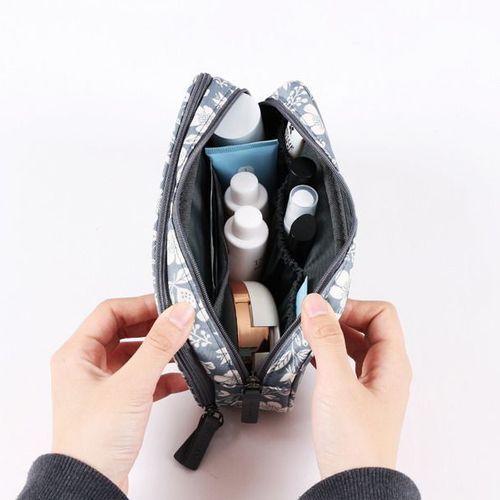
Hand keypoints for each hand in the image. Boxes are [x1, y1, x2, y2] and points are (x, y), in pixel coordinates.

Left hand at [50, 295, 193, 491]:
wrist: (91, 486)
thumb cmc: (93, 441)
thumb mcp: (132, 384)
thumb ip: (159, 345)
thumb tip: (179, 314)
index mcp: (77, 355)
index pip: (110, 312)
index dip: (140, 304)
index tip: (168, 305)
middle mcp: (86, 367)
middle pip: (124, 331)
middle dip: (154, 327)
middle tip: (179, 323)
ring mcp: (102, 385)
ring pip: (135, 355)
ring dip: (160, 351)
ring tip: (184, 347)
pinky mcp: (117, 403)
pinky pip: (142, 378)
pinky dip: (162, 376)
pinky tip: (180, 379)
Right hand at [301, 294, 411, 478]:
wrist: (353, 484)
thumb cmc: (354, 444)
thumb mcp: (336, 384)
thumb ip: (326, 340)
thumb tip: (317, 305)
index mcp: (392, 364)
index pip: (381, 314)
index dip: (354, 306)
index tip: (325, 308)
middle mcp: (387, 371)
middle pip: (369, 326)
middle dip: (341, 317)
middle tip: (315, 318)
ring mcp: (373, 383)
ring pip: (357, 344)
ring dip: (334, 334)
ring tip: (311, 335)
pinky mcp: (358, 395)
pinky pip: (347, 361)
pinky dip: (331, 352)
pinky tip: (314, 356)